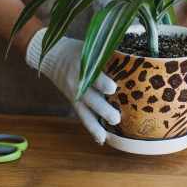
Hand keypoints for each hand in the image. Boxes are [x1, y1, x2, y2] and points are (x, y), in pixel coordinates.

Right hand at [25, 28, 120, 143]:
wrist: (53, 56)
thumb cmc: (78, 50)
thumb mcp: (91, 48)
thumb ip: (108, 54)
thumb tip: (133, 58)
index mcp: (82, 67)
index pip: (92, 76)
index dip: (101, 83)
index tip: (112, 89)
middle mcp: (78, 83)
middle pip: (90, 98)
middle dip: (102, 109)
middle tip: (116, 118)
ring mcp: (75, 94)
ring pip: (85, 112)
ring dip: (96, 125)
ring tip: (106, 137)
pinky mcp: (74, 102)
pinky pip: (82, 116)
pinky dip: (91, 128)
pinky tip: (101, 139)